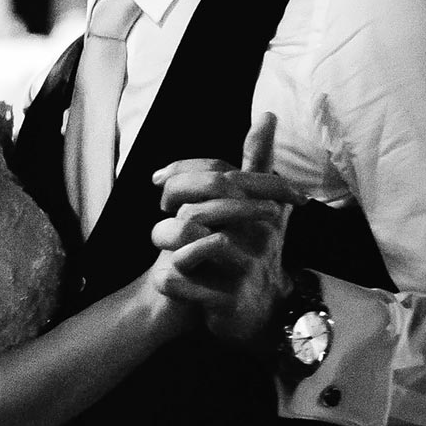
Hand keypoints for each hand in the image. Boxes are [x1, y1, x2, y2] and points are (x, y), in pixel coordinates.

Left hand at [148, 113, 304, 351]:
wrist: (260, 311)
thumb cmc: (252, 248)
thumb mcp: (261, 203)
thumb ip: (259, 161)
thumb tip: (267, 115)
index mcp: (261, 207)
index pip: (218, 176)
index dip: (180, 174)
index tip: (158, 180)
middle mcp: (259, 236)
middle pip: (198, 207)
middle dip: (170, 206)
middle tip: (164, 211)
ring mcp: (244, 269)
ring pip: (187, 242)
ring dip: (164, 241)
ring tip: (166, 249)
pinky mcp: (228, 301)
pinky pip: (178, 283)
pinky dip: (166, 281)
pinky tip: (167, 280)